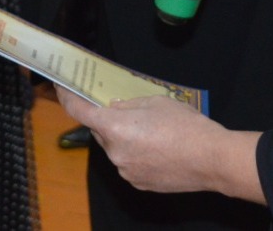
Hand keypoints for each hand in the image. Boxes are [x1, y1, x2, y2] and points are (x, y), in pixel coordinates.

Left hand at [56, 87, 263, 200]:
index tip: (61, 88)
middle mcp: (114, 152)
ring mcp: (125, 171)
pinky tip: (158, 149)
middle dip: (109, 121)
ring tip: (152, 132)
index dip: (66, 97)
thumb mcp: (155, 101)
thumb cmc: (185, 125)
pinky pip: (129, 163)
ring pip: (116, 149)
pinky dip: (136, 154)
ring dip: (125, 138)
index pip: (79, 111)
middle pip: (101, 132)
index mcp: (115, 127)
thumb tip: (114, 107)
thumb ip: (128, 104)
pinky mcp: (138, 183)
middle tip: (129, 111)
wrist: (211, 159)